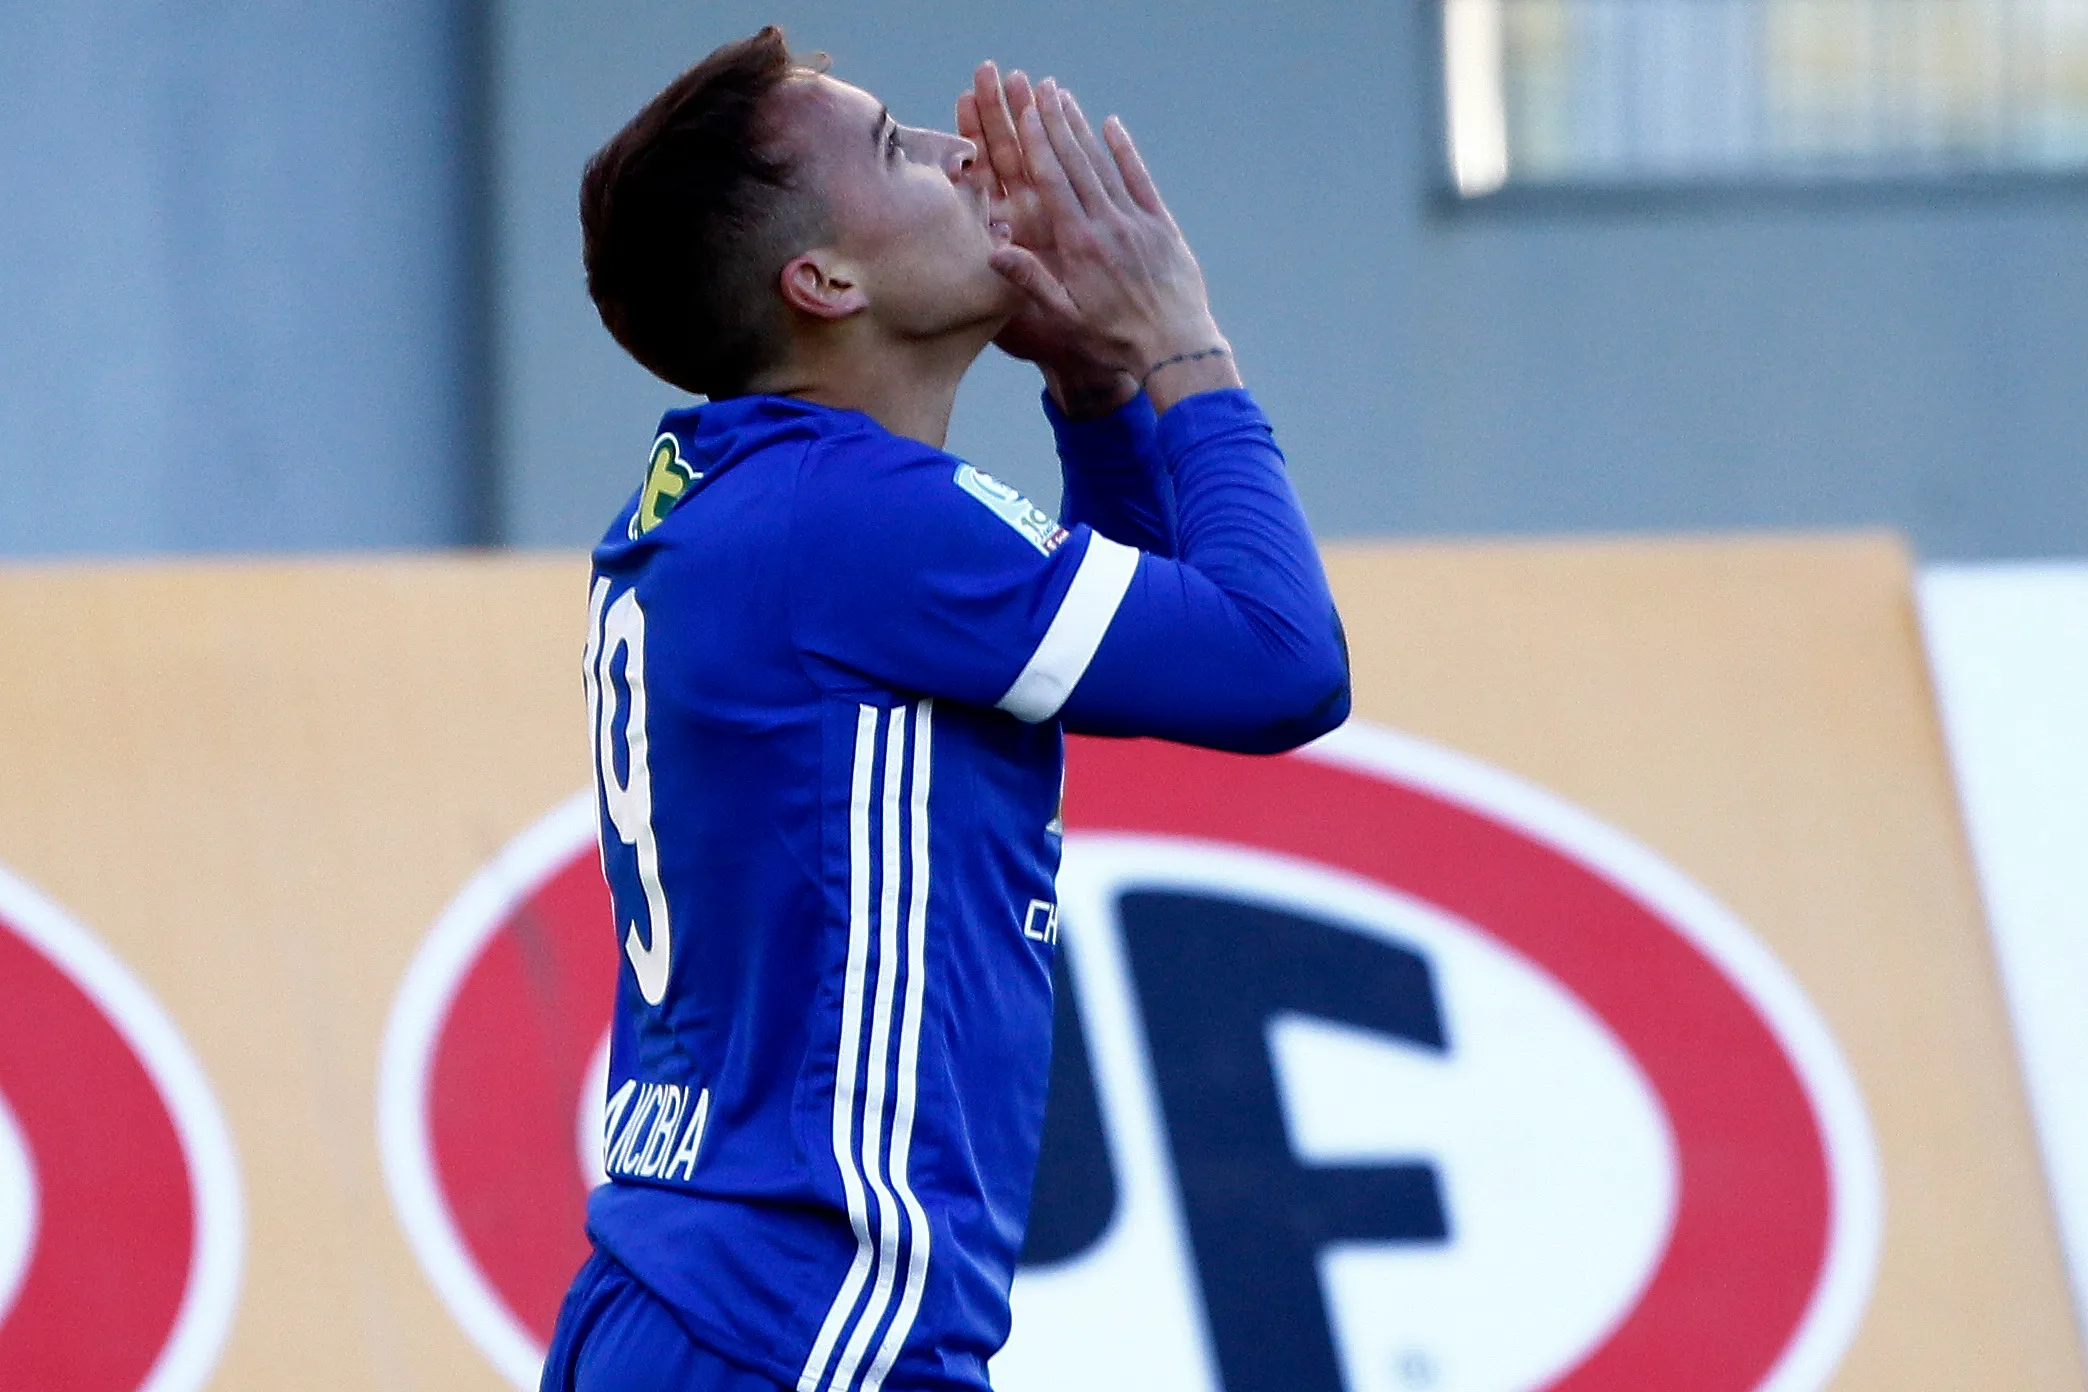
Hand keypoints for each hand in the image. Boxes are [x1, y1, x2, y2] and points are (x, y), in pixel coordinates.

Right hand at [959, 62, 1130, 408]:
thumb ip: (1031, 282)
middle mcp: (1108, 225)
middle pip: (1077, 163)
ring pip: (1105, 165)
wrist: (1176, 347)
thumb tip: (993, 250)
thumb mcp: (1066, 319)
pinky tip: (1113, 126)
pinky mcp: (1162, 226)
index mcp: (1080, 245)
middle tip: (1040, 89)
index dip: (1038, 144)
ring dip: (1083, 129)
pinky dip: (1125, 151)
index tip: (1025, 112)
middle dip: (1055, 124)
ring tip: (1065, 99)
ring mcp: (1137, 221)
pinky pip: (1140, 179)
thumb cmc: (1114, 339)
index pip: (1054, 183)